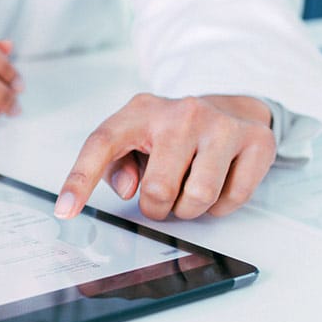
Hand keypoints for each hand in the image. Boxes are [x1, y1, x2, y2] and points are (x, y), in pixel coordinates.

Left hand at [55, 94, 275, 220]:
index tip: (65, 212)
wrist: (230, 108)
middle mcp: (182, 113)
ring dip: (189, 209)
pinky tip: (218, 182)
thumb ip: (117, 165)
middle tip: (162, 197)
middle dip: (157, 208)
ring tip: (189, 187)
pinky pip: (231, 199)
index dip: (79, 181)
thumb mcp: (135, 139)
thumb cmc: (172, 133)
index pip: (101, 144)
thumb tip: (130, 189)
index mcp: (140, 111)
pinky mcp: (257, 141)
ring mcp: (222, 125)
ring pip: (198, 198)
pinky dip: (220, 205)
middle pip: (158, 190)